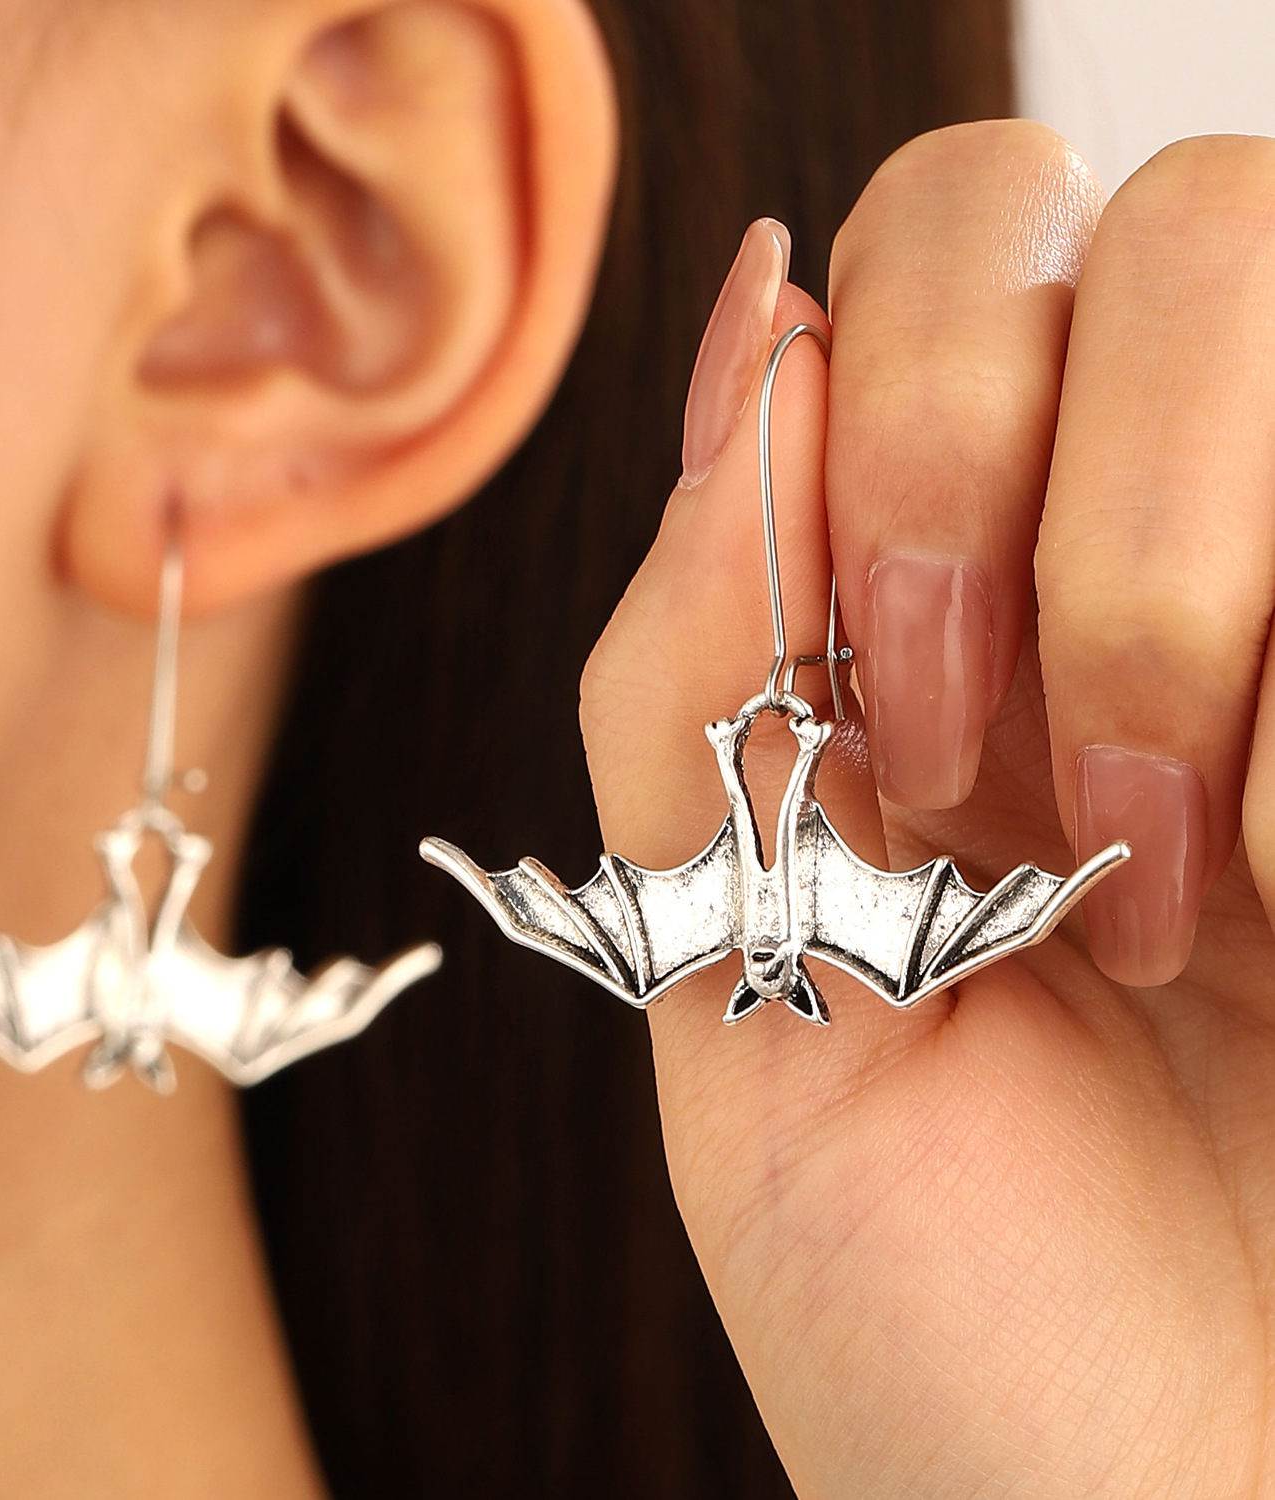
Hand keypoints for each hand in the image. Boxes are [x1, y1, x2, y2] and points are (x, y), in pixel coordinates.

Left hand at [580, 124, 1274, 1496]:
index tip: (870, 702)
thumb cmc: (942, 1306)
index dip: (886, 421)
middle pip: (1158, 228)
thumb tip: (748, 329)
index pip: (938, 261)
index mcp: (942, 622)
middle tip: (987, 778)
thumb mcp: (718, 976)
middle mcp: (1158, 569)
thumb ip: (688, 663)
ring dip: (1182, 594)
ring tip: (1170, 892)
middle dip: (1030, 481)